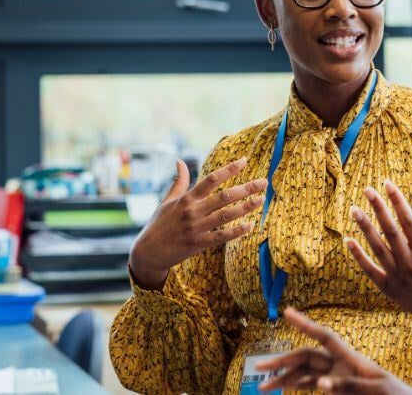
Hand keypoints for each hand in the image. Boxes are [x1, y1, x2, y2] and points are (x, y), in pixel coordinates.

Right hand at [129, 158, 266, 288]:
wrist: (148, 252)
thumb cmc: (158, 224)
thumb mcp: (167, 201)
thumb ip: (178, 182)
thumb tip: (179, 160)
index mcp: (186, 198)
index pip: (211, 179)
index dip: (229, 169)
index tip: (244, 161)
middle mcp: (192, 211)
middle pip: (224, 196)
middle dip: (246, 188)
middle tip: (263, 182)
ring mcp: (196, 228)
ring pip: (226, 215)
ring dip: (246, 207)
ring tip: (261, 200)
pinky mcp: (198, 244)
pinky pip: (221, 236)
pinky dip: (236, 231)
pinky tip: (250, 225)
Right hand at [257, 307, 411, 393]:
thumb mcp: (375, 391)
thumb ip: (348, 387)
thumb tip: (320, 385)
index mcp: (351, 358)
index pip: (323, 336)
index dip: (305, 324)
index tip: (286, 312)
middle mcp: (340, 364)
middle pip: (305, 357)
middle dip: (282, 361)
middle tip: (259, 367)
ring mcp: (337, 377)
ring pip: (305, 373)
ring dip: (284, 378)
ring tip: (263, 387)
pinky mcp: (338, 390)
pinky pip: (312, 385)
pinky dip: (297, 385)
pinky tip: (284, 388)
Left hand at [346, 180, 411, 351]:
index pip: (408, 221)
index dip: (397, 201)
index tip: (388, 184)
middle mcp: (410, 262)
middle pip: (390, 231)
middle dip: (378, 208)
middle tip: (368, 190)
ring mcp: (397, 275)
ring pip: (377, 247)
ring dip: (365, 228)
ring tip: (354, 209)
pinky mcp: (387, 287)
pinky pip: (369, 269)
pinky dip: (358, 256)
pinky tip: (347, 240)